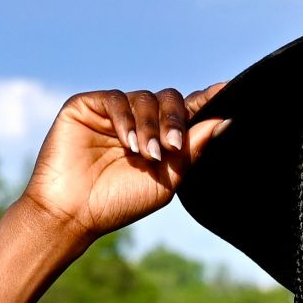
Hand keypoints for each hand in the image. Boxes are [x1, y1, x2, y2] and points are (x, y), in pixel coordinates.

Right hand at [18, 83, 230, 245]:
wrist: (74, 213)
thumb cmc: (119, 202)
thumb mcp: (167, 180)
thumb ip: (193, 151)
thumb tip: (225, 122)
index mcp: (160, 137)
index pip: (188, 111)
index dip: (207, 99)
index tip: (228, 89)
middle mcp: (139, 120)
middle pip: (169, 99)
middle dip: (174, 121)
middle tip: (172, 147)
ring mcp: (113, 112)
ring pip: (144, 99)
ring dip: (150, 127)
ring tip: (146, 155)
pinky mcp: (87, 106)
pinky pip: (116, 99)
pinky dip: (126, 119)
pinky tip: (128, 143)